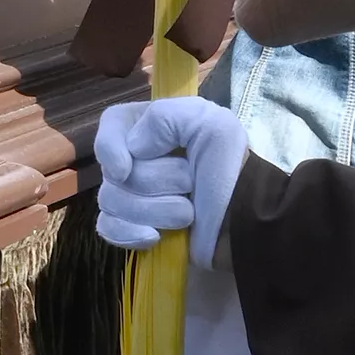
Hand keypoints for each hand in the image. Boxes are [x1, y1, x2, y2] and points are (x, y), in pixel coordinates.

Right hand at [95, 96, 248, 266]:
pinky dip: (132, 234)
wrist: (245, 221)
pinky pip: (109, 228)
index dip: (111, 147)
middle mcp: (134, 159)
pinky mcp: (133, 228)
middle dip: (156, 182)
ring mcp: (131, 195)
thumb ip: (165, 117)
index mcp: (149, 128)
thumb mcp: (211, 124)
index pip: (110, 126)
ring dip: (156, 210)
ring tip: (188, 213)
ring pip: (112, 202)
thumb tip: (133, 150)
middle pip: (113, 172)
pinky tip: (157, 237)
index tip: (127, 166)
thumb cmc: (230, 168)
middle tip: (190, 184)